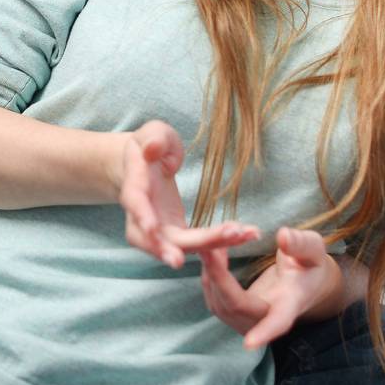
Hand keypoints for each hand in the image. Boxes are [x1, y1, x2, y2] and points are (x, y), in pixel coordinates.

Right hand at [114, 119, 258, 268]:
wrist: (147, 163)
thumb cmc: (151, 144)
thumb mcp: (152, 132)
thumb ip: (153, 139)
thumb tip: (151, 149)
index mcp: (135, 186)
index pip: (135, 204)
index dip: (142, 217)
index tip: (152, 228)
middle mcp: (143, 215)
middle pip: (157, 237)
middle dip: (176, 247)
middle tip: (201, 252)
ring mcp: (160, 228)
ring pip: (181, 245)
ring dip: (210, 244)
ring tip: (241, 235)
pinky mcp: (178, 232)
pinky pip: (199, 242)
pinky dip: (223, 240)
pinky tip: (249, 233)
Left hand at [195, 227, 342, 349]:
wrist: (304, 282)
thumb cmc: (309, 266)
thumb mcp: (313, 250)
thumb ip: (301, 244)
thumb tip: (283, 236)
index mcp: (290, 304)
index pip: (278, 322)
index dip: (265, 332)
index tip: (249, 344)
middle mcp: (265, 317)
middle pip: (235, 306)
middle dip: (218, 275)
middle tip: (208, 245)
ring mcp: (246, 319)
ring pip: (218, 301)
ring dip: (211, 270)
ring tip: (211, 240)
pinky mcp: (232, 312)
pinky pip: (213, 295)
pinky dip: (209, 272)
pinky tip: (211, 250)